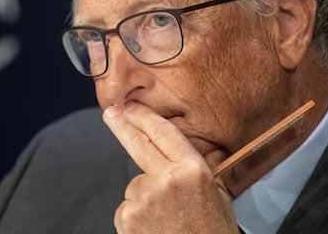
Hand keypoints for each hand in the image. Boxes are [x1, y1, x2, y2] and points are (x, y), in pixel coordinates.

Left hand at [103, 101, 238, 233]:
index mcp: (193, 170)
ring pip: (135, 187)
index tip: (130, 106)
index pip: (164, 133)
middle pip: (138, 144)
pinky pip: (127, 209)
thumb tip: (176, 150)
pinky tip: (154, 230)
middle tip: (110, 113)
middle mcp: (167, 179)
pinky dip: (135, 218)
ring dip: (143, 199)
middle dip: (122, 125)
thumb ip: (195, 169)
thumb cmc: (212, 232)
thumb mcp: (216, 194)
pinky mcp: (128, 217)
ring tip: (165, 220)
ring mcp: (144, 198)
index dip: (144, 117)